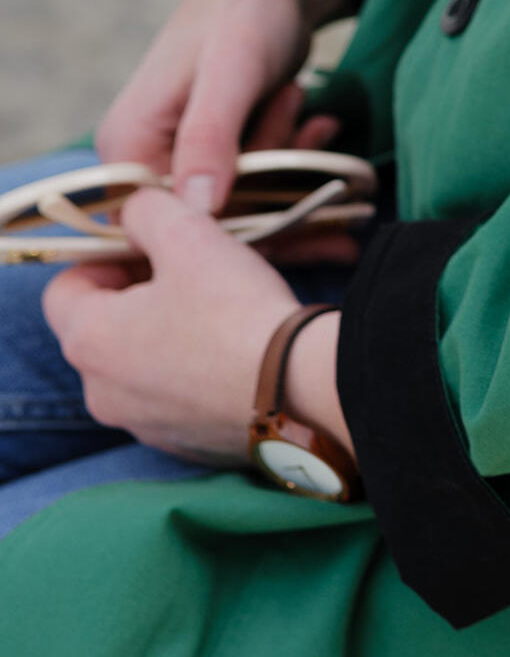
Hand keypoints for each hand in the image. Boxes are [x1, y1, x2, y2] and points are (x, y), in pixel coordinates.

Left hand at [42, 189, 350, 468]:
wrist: (299, 388)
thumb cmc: (236, 310)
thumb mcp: (187, 233)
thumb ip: (145, 210)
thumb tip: (135, 214)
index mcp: (89, 341)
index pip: (64, 289)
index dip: (105, 259)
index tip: (149, 249)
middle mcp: (101, 393)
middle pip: (101, 330)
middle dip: (137, 298)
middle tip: (187, 274)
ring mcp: (142, 426)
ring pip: (137, 367)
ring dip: (164, 337)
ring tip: (217, 315)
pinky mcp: (183, 445)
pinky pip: (174, 399)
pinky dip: (193, 376)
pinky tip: (234, 356)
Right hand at [97, 0, 348, 212]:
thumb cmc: (247, 11)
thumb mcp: (231, 71)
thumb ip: (210, 137)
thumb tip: (198, 208)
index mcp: (129, 143)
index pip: (166, 221)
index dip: (229, 223)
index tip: (286, 199)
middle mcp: (145, 155)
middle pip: (211, 212)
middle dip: (270, 179)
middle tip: (302, 121)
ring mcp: (181, 152)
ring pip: (243, 196)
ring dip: (286, 159)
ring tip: (307, 108)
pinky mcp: (218, 148)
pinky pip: (257, 177)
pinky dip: (292, 155)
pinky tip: (320, 123)